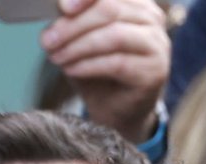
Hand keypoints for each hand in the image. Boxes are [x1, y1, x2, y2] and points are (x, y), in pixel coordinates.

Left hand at [41, 0, 170, 144]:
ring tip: (57, 57)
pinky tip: (72, 70)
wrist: (117, 110)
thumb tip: (57, 8)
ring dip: (79, 46)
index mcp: (135, 1)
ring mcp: (157, 45)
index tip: (62, 7)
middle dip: (74, 25)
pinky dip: (89, 65)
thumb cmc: (100, 70)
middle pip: (109, 9)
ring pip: (114, 35)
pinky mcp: (154, 72)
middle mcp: (152, 18)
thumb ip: (74, 17)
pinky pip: (117, 63)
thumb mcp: (83, 36)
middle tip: (48, 40)